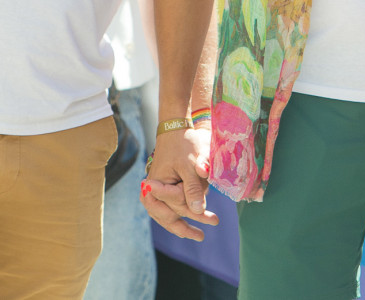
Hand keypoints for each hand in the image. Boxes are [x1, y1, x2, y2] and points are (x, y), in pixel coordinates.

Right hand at [140, 126, 217, 240]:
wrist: (175, 128)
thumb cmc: (183, 144)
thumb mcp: (191, 165)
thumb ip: (193, 188)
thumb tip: (198, 211)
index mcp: (156, 183)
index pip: (175, 204)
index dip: (193, 210)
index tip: (213, 219)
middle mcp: (151, 190)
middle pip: (167, 215)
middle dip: (186, 226)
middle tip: (203, 236)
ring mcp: (155, 190)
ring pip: (166, 215)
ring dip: (182, 225)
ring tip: (199, 235)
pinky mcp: (162, 189)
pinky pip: (167, 208)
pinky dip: (177, 216)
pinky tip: (188, 225)